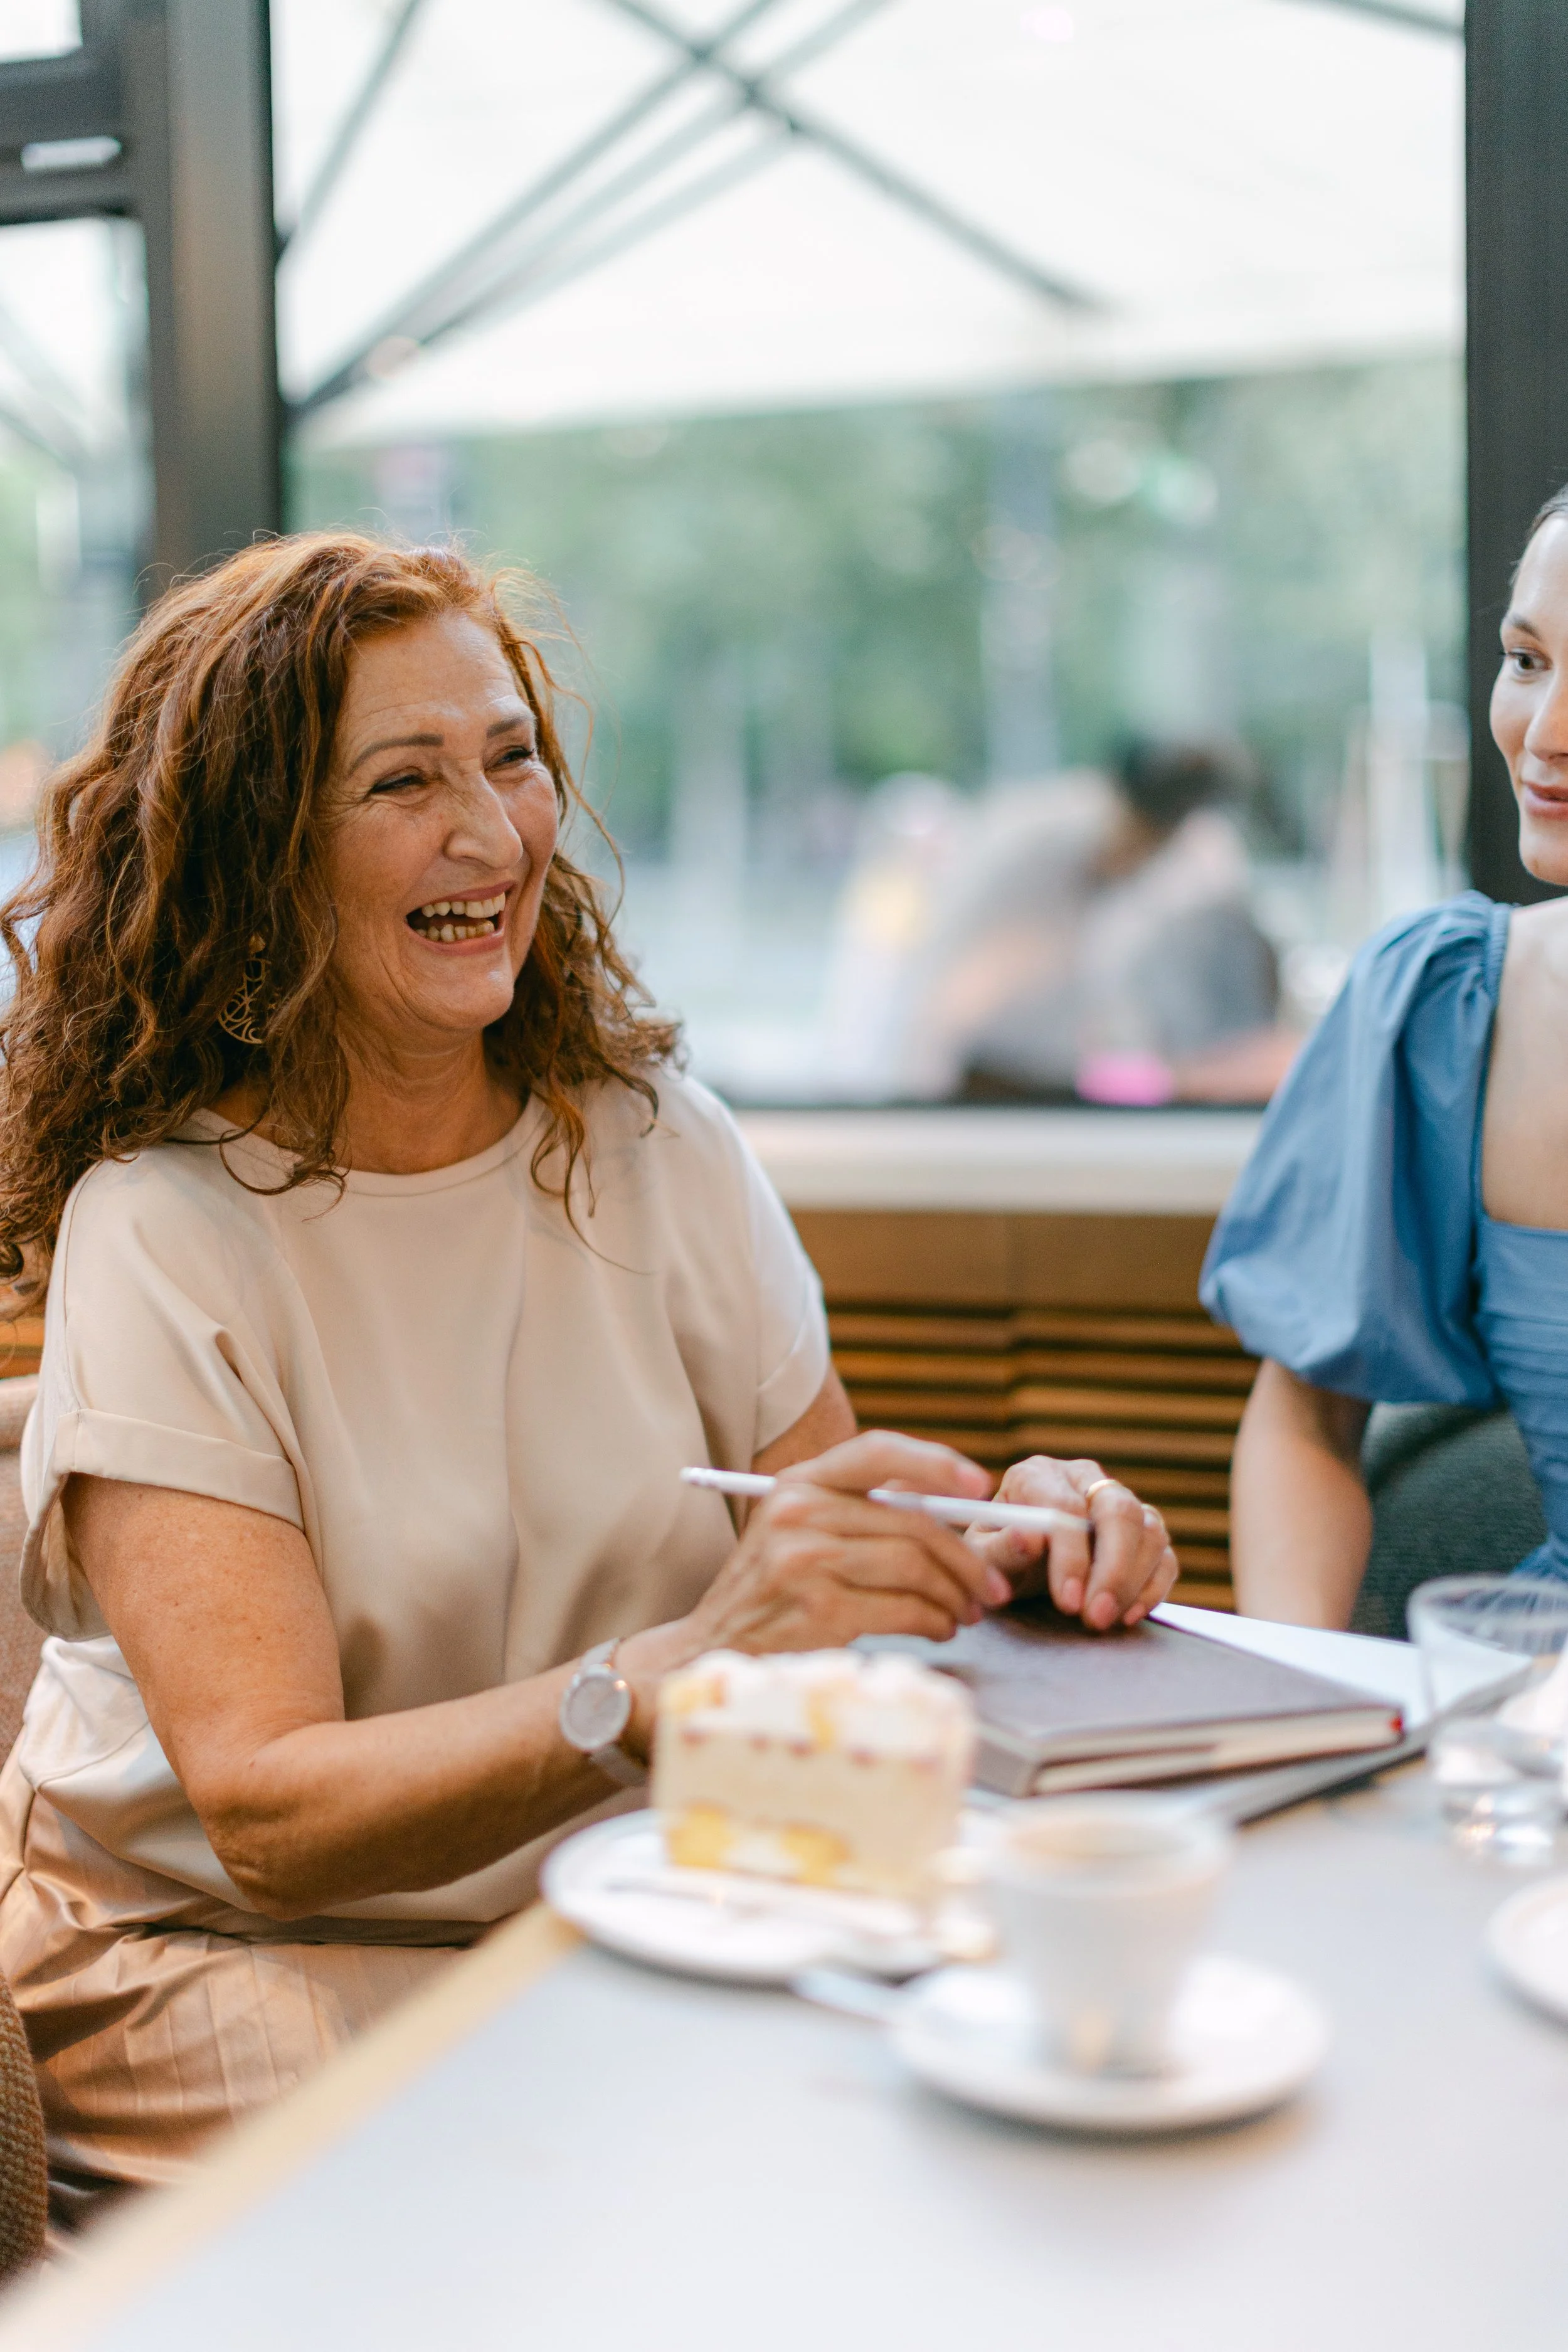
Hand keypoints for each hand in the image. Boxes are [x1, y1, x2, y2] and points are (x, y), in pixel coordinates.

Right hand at [675, 1431, 1012, 1657]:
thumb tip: (951, 1502)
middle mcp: (799, 1511)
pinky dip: (933, 1622)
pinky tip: (938, 1629)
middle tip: (990, 1587)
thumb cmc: (772, 1589)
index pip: (878, 1451)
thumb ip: (862, 1509)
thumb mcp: (801, 1529)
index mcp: (798, 1481)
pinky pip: (903, 1609)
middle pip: (911, 1522)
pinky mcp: (818, 1609)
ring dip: (953, 1596)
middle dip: (965, 1558)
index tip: (981, 1486)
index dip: (936, 1463)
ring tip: (965, 1613)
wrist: (711, 1647)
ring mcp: (805, 1559)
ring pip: (913, 1567)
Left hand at [972, 1455, 1178, 1631]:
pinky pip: (1165, 1555)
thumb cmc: (995, 1557)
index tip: (1067, 1602)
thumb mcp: (982, 1558)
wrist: (1014, 1567)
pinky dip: (1154, 1587)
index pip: (1065, 1508)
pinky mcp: (1142, 1531)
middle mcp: (1082, 1477)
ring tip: (1104, 1620)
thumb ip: (997, 1549)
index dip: (1070, 1557)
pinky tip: (1128, 1615)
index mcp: (1036, 1474)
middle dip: (1111, 1570)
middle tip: (1095, 1617)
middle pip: (1118, 1510)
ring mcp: (1118, 1500)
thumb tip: (1027, 1539)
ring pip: (1149, 1530)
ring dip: (1132, 1581)